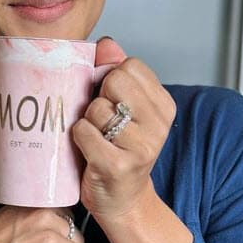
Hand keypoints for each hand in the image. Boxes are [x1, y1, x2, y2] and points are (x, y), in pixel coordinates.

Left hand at [72, 37, 175, 222]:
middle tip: (103, 123)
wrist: (121, 199)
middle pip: (114, 81)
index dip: (112, 80)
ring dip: (87, 122)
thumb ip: (115, 71)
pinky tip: (88, 151)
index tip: (113, 102)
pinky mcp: (117, 166)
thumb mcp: (123, 108)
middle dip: (99, 99)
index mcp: (163, 105)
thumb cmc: (117, 148)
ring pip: (96, 108)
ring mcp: (141, 147)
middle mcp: (159, 125)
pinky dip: (78, 138)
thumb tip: (106, 43)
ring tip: (97, 139)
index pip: (129, 65)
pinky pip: (84, 132)